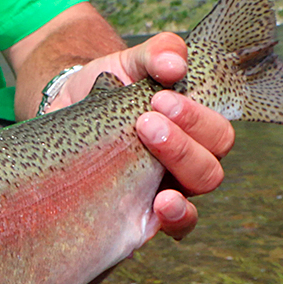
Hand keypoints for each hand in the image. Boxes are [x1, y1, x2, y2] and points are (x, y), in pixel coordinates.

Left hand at [50, 32, 234, 239]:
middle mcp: (184, 167)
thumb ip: (158, 53)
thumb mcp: (131, 62)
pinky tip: (156, 207)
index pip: (218, 136)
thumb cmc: (107, 87)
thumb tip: (176, 65)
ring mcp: (162, 194)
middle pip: (209, 171)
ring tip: (145, 159)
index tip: (161, 99)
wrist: (64, 111)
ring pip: (192, 203)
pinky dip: (170, 221)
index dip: (197, 120)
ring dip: (177, 184)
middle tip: (145, 123)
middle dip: (182, 146)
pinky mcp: (135, 216)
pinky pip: (169, 230)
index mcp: (193, 132)